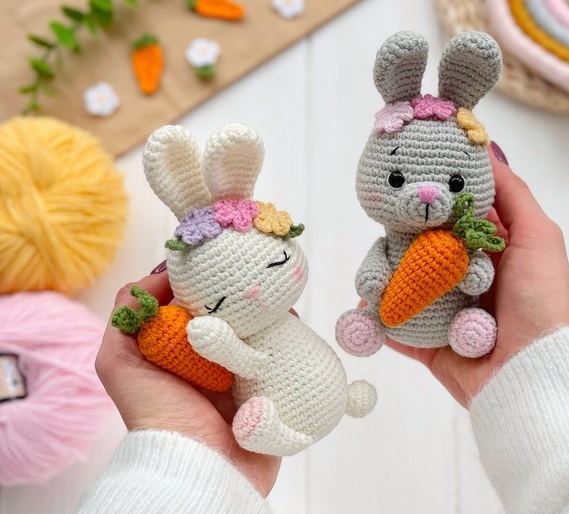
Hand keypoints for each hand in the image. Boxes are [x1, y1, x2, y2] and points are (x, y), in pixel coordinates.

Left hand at [95, 269, 279, 495]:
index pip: (199, 306)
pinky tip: (293, 323)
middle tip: (255, 274)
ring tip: (276, 297)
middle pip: (235, 316)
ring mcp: (247, 374)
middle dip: (244, 295)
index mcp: (184, 351)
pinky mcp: (274, 389)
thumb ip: (127, 316)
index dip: (207, 282)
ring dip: (271, 314)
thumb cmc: (156, 414)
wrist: (199, 465)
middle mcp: (217, 360)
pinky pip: (288, 356)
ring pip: (264, 332)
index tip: (218, 258)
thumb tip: (162, 273)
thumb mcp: (119, 362)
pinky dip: (292, 339)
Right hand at [385, 143, 568, 405]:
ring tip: (373, 274)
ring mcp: (444, 313)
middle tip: (386, 231)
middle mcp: (465, 279)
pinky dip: (378, 318)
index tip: (408, 185)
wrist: (532, 373)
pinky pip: (395, 327)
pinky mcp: (428, 344)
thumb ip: (510, 192)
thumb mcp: (538, 234)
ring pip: (403, 286)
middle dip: (399, 240)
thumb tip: (484, 146)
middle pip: (421, 250)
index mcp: (491, 252)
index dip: (430, 202)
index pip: (451, 219)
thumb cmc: (541, 300)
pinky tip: (365, 305)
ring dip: (384, 277)